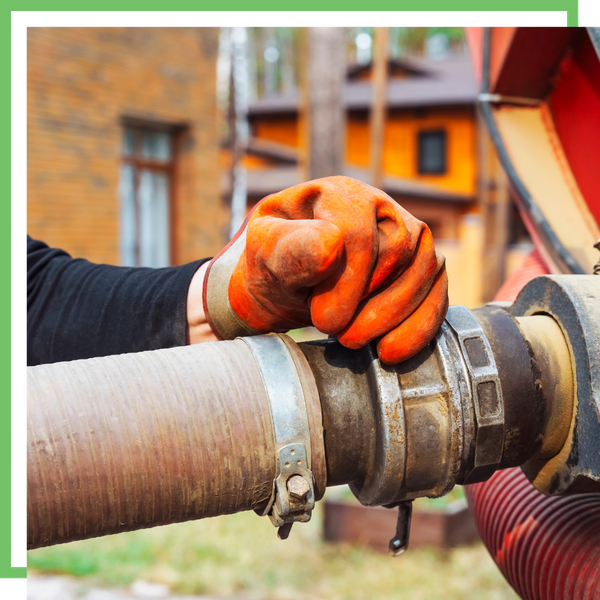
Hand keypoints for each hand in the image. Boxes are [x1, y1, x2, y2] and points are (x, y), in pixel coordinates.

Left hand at [200, 176, 447, 363]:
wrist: (287, 286)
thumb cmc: (274, 266)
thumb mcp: (266, 256)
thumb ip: (289, 249)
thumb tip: (330, 246)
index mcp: (339, 195)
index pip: (359, 234)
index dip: (346, 284)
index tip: (323, 321)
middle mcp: (380, 206)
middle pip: (398, 250)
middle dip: (370, 304)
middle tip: (339, 335)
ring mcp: (407, 234)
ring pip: (425, 270)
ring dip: (394, 317)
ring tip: (355, 340)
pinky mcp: (423, 266)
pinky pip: (438, 292)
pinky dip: (419, 327)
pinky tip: (390, 351)